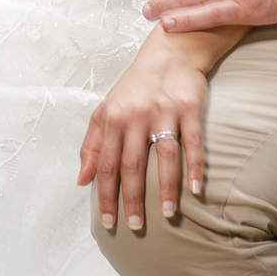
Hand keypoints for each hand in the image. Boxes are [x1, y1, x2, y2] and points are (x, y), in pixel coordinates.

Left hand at [79, 27, 234, 233]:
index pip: (105, 163)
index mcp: (113, 118)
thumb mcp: (106, 110)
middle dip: (131, 198)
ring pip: (163, 155)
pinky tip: (195, 188)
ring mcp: (164, 110)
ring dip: (165, 187)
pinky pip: (193, 141)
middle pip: (132, 164)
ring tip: (166, 214)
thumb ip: (92, 144)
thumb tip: (81, 179)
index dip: (105, 194)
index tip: (108, 221)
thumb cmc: (135, 86)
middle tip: (135, 225)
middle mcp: (136, 115)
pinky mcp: (189, 107)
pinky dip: (194, 166)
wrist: (170, 50)